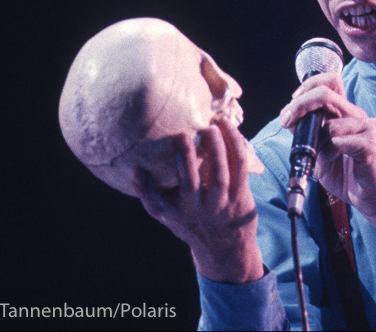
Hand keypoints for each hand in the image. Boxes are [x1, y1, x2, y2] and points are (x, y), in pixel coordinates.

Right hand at [132, 115, 263, 283]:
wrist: (225, 248)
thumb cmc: (192, 222)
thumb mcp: (171, 216)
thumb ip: (153, 195)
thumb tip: (135, 168)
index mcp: (176, 214)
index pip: (156, 205)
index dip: (144, 189)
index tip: (136, 170)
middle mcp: (197, 209)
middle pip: (190, 184)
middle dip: (186, 159)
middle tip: (182, 134)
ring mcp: (221, 203)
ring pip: (220, 173)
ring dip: (217, 148)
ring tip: (212, 126)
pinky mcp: (241, 194)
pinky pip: (240, 167)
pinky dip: (236, 146)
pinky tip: (229, 128)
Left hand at [280, 72, 375, 235]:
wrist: (373, 198)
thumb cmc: (348, 175)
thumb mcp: (320, 151)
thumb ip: (308, 133)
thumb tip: (288, 118)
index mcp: (346, 113)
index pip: (330, 81)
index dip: (308, 86)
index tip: (293, 104)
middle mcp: (358, 115)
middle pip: (326, 92)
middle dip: (299, 105)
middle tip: (286, 121)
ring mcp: (367, 127)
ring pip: (329, 123)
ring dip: (316, 144)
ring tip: (319, 160)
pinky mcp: (371, 143)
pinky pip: (338, 140)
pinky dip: (327, 153)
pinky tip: (330, 163)